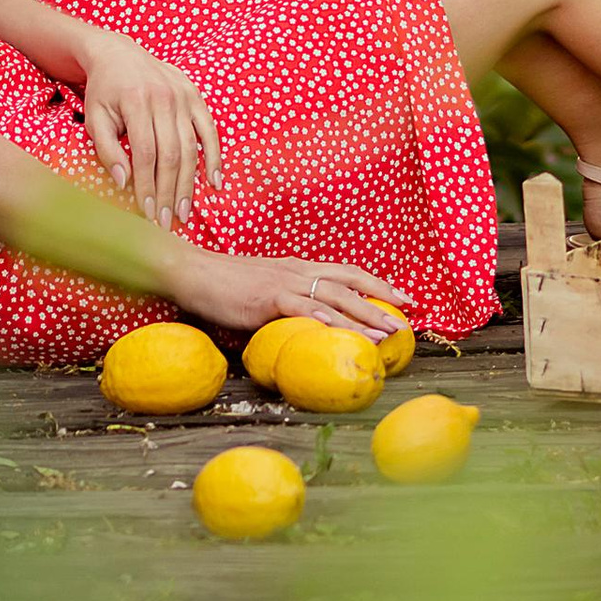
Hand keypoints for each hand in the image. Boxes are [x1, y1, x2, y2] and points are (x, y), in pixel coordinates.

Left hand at [78, 33, 220, 228]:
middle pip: (171, 155)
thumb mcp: (95, 117)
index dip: (147, 186)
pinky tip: (214, 183)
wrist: (119, 54)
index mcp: (137, 102)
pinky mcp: (195, 96)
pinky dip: (214, 157)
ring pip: (191, 148)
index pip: (145, 153)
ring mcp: (184, 96)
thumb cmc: (104, 91)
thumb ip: (106, 150)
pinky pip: (210, 130)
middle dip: (169, 193)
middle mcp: (164, 98)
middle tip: (167, 223)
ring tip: (184, 212)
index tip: (146, 213)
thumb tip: (124, 182)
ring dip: (189, 184)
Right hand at [169, 246, 408, 343]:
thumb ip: (291, 302)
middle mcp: (299, 270)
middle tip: (407, 318)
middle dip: (382, 300)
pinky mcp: (267, 297)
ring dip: (362, 314)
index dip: (378, 284)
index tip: (403, 299)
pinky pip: (299, 305)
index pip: (349, 272)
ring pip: (333, 295)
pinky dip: (320, 315)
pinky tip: (336, 326)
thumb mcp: (267, 290)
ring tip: (384, 332)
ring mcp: (284, 282)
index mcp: (301, 268)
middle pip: (350, 282)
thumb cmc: (227, 286)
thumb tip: (312, 320)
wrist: (194, 272)